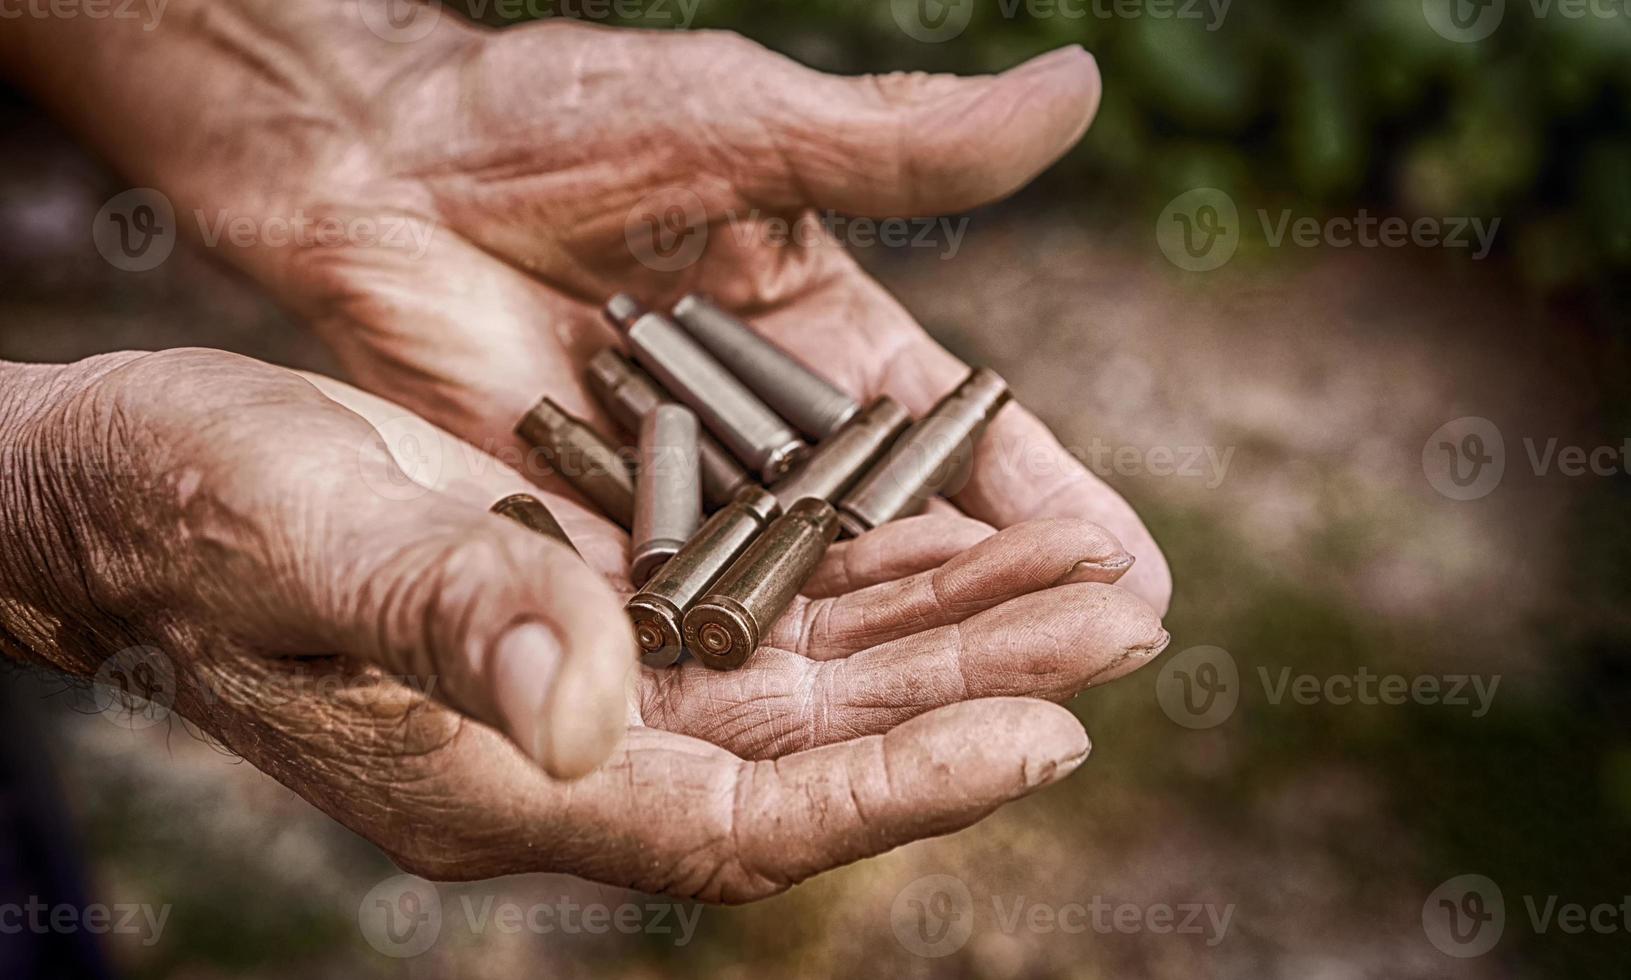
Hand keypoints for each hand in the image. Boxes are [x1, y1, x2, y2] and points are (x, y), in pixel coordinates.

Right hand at [0, 351, 1166, 900]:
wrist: (127, 489)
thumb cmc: (183, 513)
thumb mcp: (300, 535)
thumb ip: (439, 615)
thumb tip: (586, 704)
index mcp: (507, 779)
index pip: (747, 824)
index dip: (901, 789)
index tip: (1050, 735)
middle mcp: (572, 749)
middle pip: (817, 749)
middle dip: (972, 688)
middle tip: (1123, 617)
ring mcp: (588, 683)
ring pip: (806, 678)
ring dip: (943, 627)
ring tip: (1078, 568)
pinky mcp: (590, 608)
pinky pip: (755, 610)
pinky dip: (858, 575)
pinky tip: (942, 526)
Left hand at [40, 5, 1168, 610]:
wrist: (384, 162)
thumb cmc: (562, 117)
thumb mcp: (746, 126)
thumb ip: (898, 145)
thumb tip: (1075, 85)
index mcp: (834, 350)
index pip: (969, 447)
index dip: (1051, 508)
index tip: (1132, 577)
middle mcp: (777, 449)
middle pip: (914, 550)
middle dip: (1012, 604)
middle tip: (1111, 658)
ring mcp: (690, 510)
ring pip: (818, 610)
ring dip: (913, 663)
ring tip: (1012, 718)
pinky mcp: (601, 551)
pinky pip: (696, 626)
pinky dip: (764, 678)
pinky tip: (832, 742)